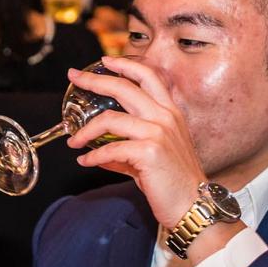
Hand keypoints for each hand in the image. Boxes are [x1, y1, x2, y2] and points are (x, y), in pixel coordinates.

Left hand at [66, 55, 205, 227]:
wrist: (194, 205)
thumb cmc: (174, 182)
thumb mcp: (154, 156)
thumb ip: (127, 149)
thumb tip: (98, 154)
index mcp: (170, 112)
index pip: (148, 76)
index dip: (124, 65)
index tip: (104, 61)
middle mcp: (165, 116)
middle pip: (124, 87)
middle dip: (94, 80)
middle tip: (74, 77)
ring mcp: (158, 132)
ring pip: (110, 119)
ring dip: (85, 131)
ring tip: (73, 141)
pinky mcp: (149, 152)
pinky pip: (110, 149)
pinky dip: (93, 156)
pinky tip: (85, 161)